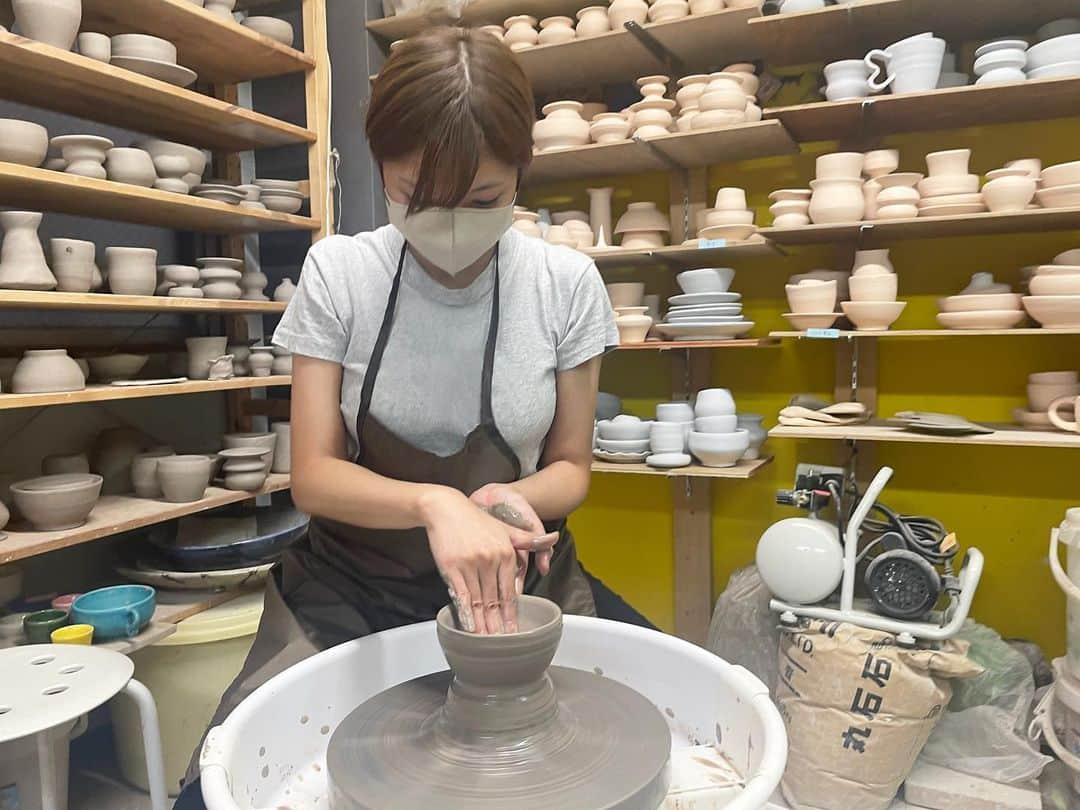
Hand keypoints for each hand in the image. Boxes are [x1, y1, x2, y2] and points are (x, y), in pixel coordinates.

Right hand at [420, 487, 558, 634]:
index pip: (509, 591)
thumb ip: (529, 540)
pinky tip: (468, 626)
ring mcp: (471, 564)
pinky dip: (465, 612)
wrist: (446, 509)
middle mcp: (491, 559)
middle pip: (495, 599)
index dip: (510, 613)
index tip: (513, 630)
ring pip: (479, 600)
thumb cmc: (476, 521)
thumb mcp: (506, 529)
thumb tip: (554, 538)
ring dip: (482, 623)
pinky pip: (461, 595)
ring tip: (485, 641)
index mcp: (506, 553)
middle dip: (497, 624)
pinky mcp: (452, 567)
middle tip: (501, 644)